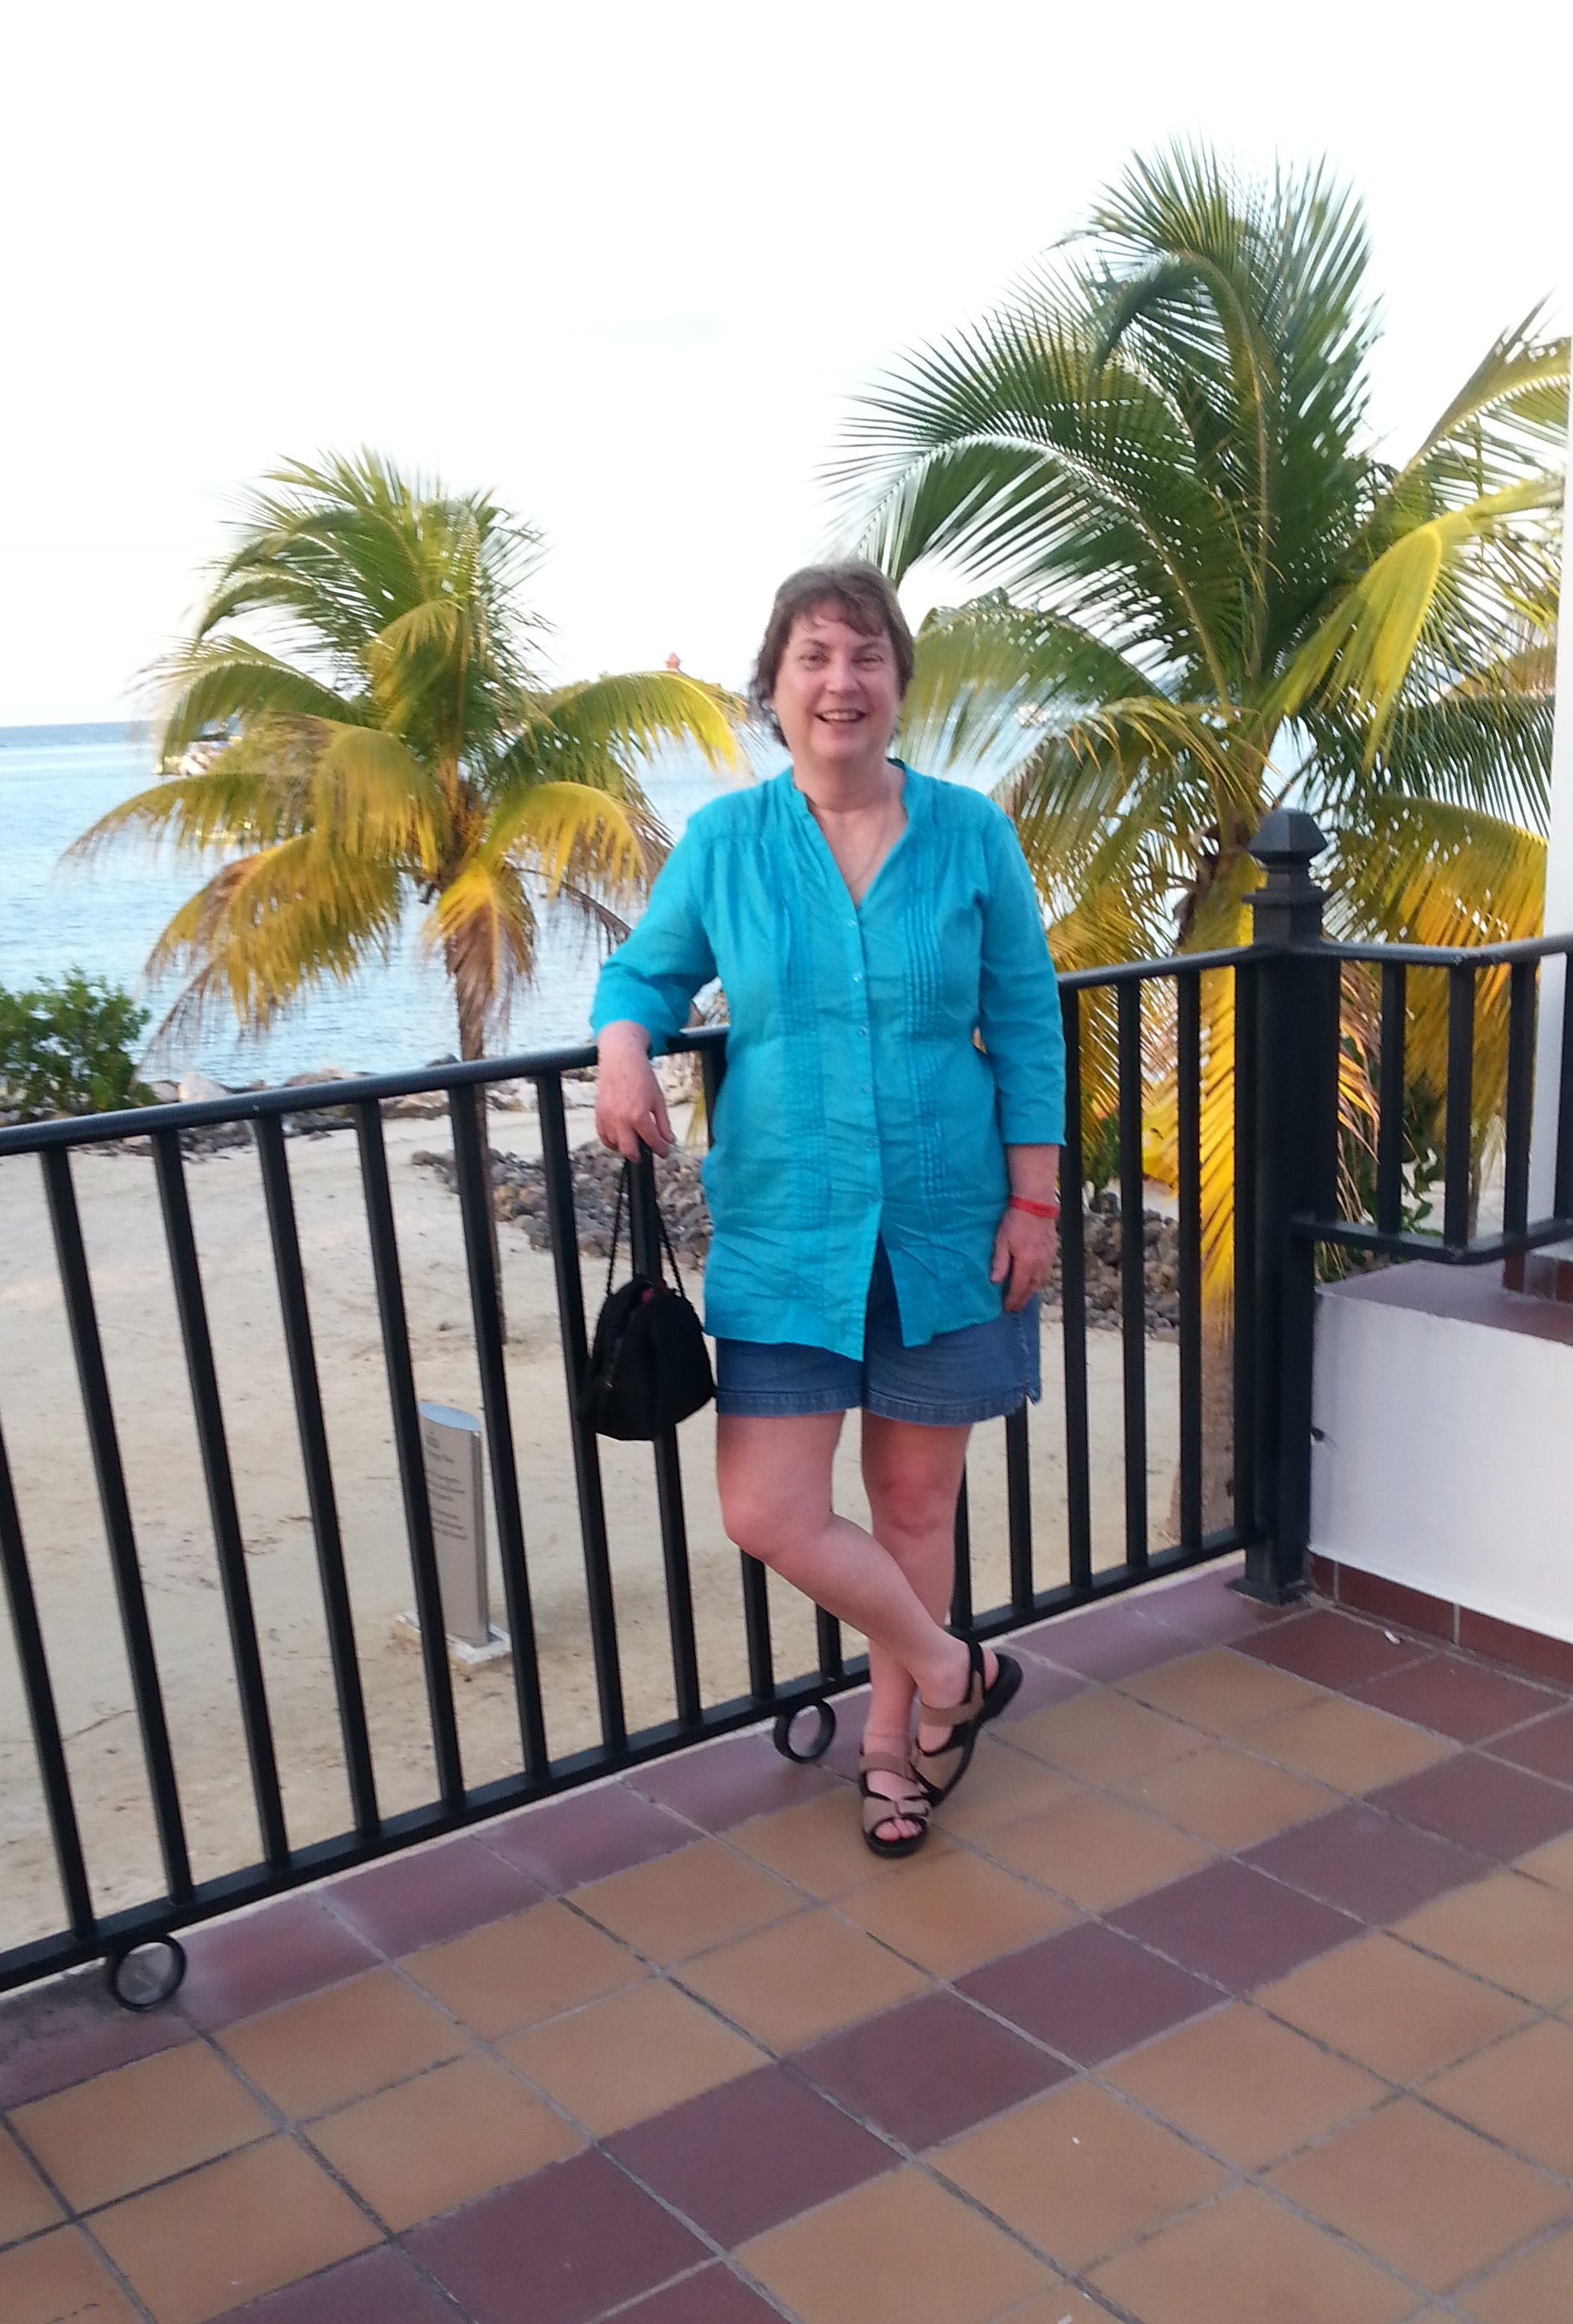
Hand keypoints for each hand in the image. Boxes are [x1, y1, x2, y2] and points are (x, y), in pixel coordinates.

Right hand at [595, 1022, 674, 1160]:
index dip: (661, 1150)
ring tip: (634, 1140)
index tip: (664, 1152)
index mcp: (639, 1115)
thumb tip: (668, 1140)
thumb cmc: (641, 1076)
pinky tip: (620, 1137)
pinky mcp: (598, 1114)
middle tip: (646, 1153)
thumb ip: (663, 1123)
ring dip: (625, 1146)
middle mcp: (621, 1119)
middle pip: (629, 1151)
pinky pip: (602, 1136)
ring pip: (614, 1145)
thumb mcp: (658, 1100)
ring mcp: (608, 1118)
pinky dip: (611, 1140)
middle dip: (640, 1156)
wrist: (621, 1060)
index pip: (652, 1142)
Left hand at [990, 1205, 1056, 1310]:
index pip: (1019, 1288)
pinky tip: (1034, 1279)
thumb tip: (995, 1281)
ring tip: (1024, 1296)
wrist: (1035, 1204)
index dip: (1012, 1300)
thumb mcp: (1001, 1241)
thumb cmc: (1015, 1220)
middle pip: (1032, 1288)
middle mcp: (1039, 1264)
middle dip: (1023, 1299)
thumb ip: (1000, 1262)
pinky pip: (1046, 1271)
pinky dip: (1039, 1280)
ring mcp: (1048, 1257)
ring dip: (1032, 1291)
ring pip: (1041, 1281)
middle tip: (1015, 1307)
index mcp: (1026, 1263)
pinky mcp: (1052, 1249)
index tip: (1007, 1308)